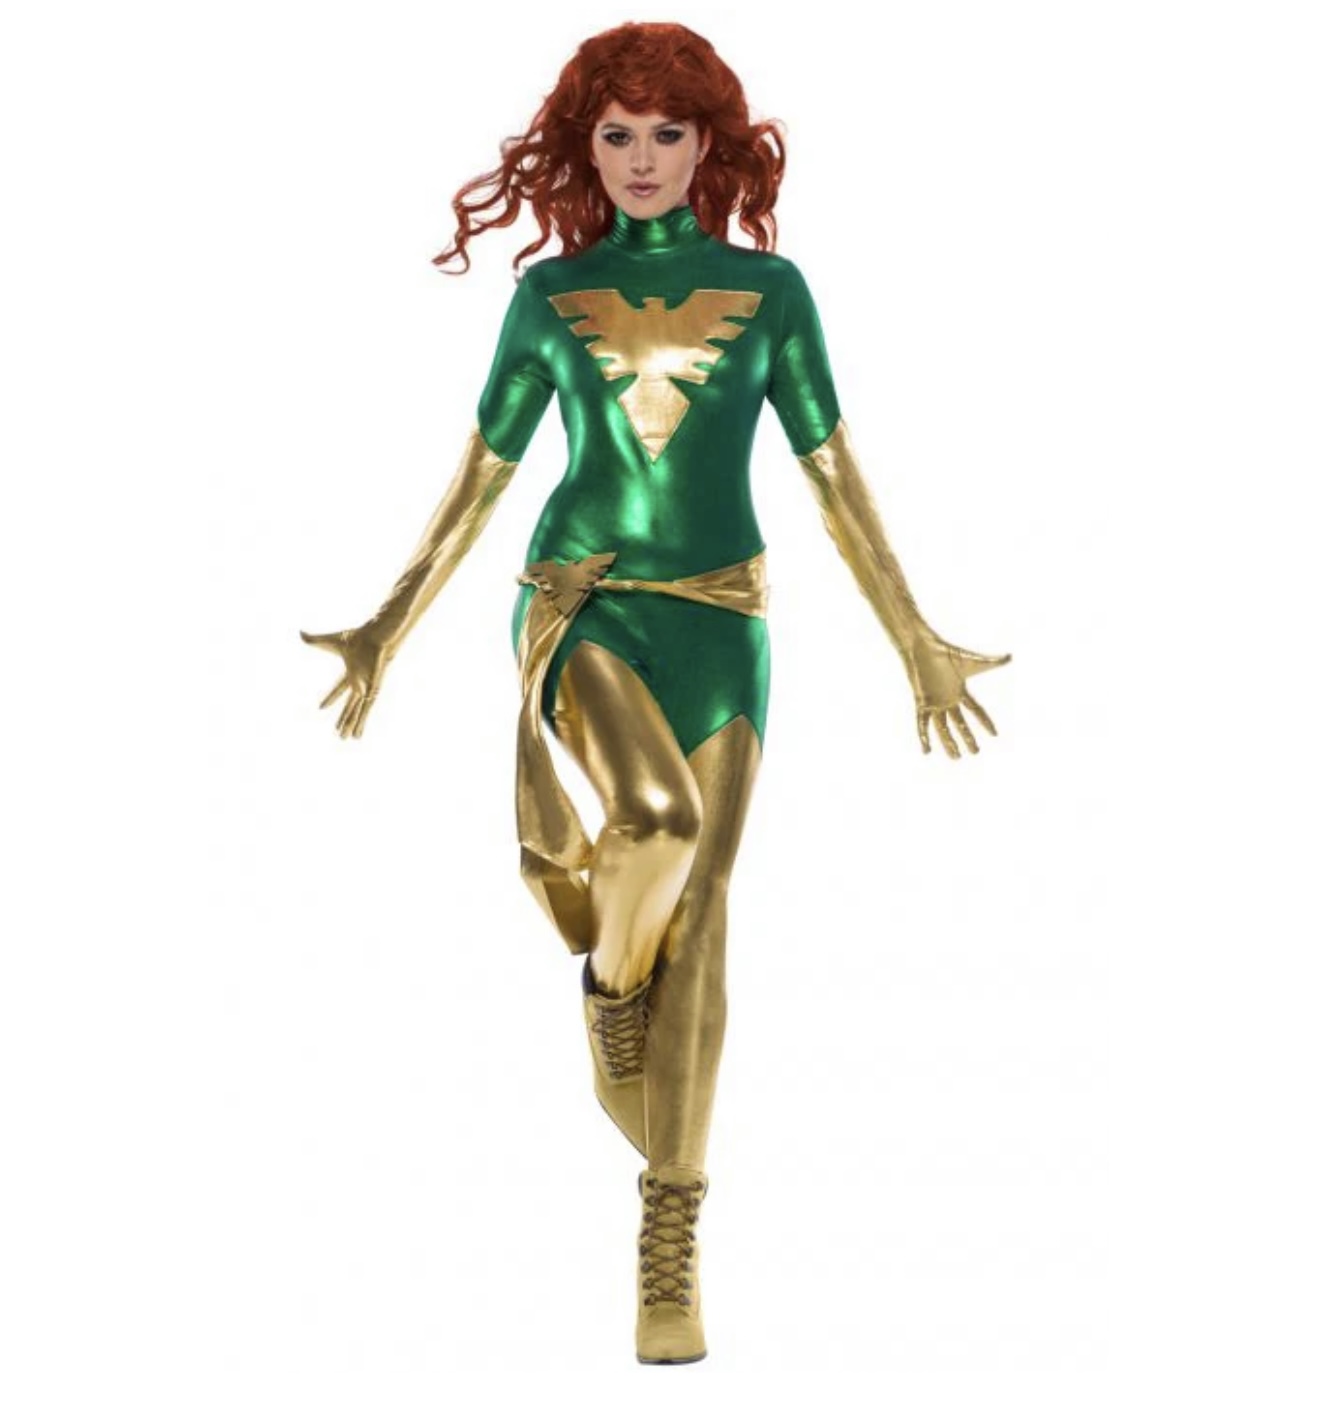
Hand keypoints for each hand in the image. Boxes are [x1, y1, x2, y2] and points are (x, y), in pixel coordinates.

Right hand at [300, 623, 391, 738]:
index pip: (339, 688)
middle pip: (350, 705)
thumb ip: (314, 640)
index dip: (331, 698)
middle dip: (344, 719)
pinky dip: (362, 719)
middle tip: (338, 734)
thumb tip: (299, 633)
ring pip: (358, 710)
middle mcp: (359, 682)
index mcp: (351, 672)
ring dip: (352, 724)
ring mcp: (367, 687)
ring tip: (348, 739)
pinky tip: (359, 731)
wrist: (375, 637)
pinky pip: (366, 709)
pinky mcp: (372, 690)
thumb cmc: (357, 637)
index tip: (321, 707)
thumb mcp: (331, 641)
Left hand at [903, 632, 1010, 758]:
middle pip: (960, 724)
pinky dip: (924, 736)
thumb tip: (1010, 657)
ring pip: (943, 728)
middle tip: (975, 753)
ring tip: (956, 758)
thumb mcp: (972, 661)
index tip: (994, 735)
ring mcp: (935, 703)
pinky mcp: (922, 702)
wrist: (924, 648)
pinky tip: (926, 750)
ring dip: (949, 743)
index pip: (976, 711)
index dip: (985, 722)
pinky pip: (922, 723)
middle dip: (968, 738)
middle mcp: (948, 701)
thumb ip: (991, 662)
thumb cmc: (946, 652)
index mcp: (960, 692)